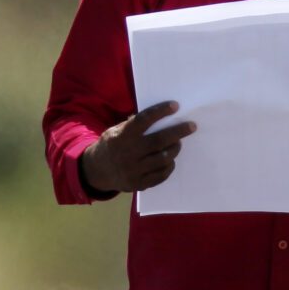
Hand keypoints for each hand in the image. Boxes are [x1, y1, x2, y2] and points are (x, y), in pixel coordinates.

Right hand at [80, 102, 195, 194]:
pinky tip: (170, 160)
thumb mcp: (115, 130)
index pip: (143, 120)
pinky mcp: (138, 184)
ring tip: (178, 143)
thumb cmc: (112, 145)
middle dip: (178, 132)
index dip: (160, 112)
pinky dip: (168, 166)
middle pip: (159, 141)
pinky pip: (160, 175)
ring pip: (163, 159)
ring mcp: (133, 170)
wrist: (97, 171)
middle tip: (191, 126)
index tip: (175, 106)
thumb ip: (133, 125)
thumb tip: (159, 116)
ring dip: (174, 149)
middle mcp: (128, 153)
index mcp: (122, 136)